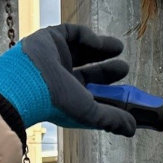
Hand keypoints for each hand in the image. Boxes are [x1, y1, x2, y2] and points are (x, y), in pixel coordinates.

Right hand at [0, 23, 135, 133]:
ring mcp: (54, 57)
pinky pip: (71, 33)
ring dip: (101, 48)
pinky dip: (86, 36)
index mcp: (67, 95)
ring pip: (81, 49)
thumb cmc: (57, 103)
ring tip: (119, 48)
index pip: (90, 90)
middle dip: (106, 68)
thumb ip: (113, 119)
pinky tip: (99, 43)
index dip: (109, 87)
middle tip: (124, 67)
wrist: (29, 83)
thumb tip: (133, 129)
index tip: (126, 85)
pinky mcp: (49, 38)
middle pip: (88, 70)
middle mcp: (59, 77)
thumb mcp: (91, 113)